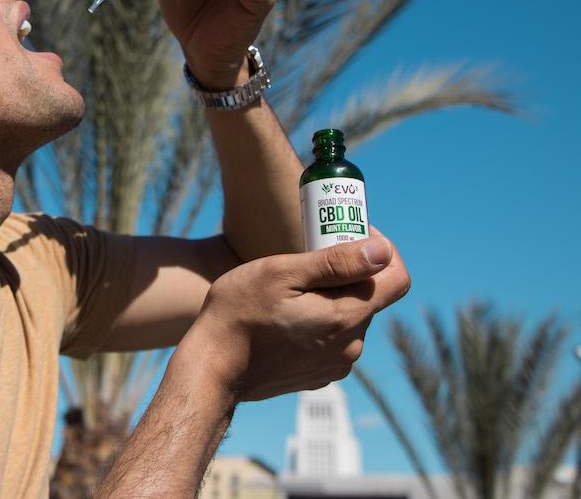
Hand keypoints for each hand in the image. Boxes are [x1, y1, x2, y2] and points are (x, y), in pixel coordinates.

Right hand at [179, 234, 409, 401]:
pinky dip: (320, 320)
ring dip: (331, 296)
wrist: (212, 369)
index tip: (347, 233)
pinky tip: (286, 317)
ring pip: (350, 317)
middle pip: (369, 296)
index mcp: (346, 318)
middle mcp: (351, 347)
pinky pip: (334, 339)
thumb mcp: (281, 273)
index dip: (380, 249)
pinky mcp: (320, 375)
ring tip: (291, 289)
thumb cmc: (238, 313)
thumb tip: (383, 251)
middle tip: (307, 255)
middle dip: (347, 271)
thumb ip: (336, 262)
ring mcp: (336, 365)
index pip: (397, 278)